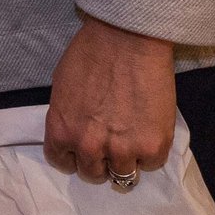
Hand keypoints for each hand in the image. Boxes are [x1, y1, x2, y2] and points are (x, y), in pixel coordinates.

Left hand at [43, 15, 176, 185]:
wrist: (127, 37)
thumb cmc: (91, 52)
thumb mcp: (63, 87)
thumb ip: (67, 116)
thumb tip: (75, 129)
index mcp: (61, 131)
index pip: (61, 162)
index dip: (72, 156)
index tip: (81, 149)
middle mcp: (89, 147)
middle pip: (92, 173)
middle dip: (99, 161)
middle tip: (109, 145)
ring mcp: (122, 150)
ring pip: (123, 176)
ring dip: (126, 161)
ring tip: (132, 142)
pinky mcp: (153, 146)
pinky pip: (151, 164)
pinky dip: (150, 153)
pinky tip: (149, 131)